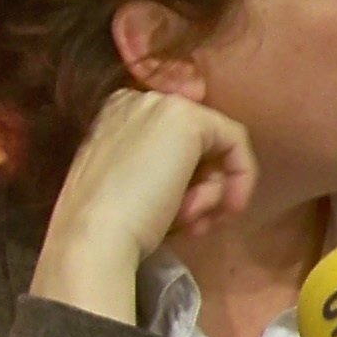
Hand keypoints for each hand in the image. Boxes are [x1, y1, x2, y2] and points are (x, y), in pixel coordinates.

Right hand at [31, 86, 258, 324]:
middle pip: (198, 145)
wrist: (96, 234)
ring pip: (215, 149)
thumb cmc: (108, 223)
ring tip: (188, 223)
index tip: (188, 220)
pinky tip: (224, 209)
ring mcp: (164, 106)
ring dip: (210, 196)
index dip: (190, 183)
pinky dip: (240, 179)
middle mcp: (141, 101)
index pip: (175, 142)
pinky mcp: (189, 121)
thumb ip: (162, 170)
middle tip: (194, 226)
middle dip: (204, 190)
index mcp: (119, 114)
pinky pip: (235, 142)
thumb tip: (199, 178)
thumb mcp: (134, 186)